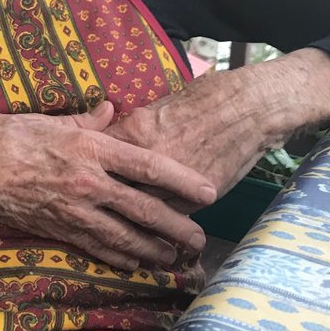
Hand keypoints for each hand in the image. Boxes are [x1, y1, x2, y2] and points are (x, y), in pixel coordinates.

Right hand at [0, 101, 214, 269]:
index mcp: (89, 149)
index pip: (147, 166)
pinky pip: (98, 248)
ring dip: (154, 249)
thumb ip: (84, 120)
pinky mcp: (60, 231)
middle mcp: (88, 183)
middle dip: (177, 227)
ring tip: (176, 258)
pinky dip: (122, 258)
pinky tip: (138, 264)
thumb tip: (111, 109)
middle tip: (201, 240)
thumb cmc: (3, 138)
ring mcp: (75, 211)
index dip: (181, 181)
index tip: (208, 191)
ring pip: (126, 236)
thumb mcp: (46, 119)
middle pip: (145, 209)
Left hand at [109, 48, 329, 209]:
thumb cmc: (205, 98)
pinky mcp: (197, 197)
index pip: (99, 157)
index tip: (80, 177)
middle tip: (88, 210)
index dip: (89, 168)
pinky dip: (160, 223)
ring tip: (114, 230)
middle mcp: (149, 159)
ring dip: (128, 221)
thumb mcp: (160, 105)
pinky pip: (170, 214)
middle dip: (100, 200)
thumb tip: (111, 134)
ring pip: (141, 209)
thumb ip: (133, 125)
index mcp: (136, 132)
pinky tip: (151, 231)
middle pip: (113, 189)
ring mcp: (173, 181)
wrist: (249, 108)